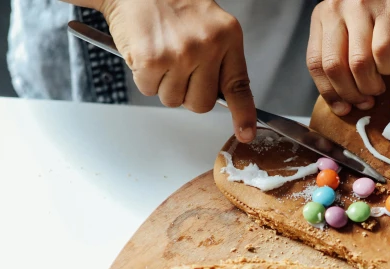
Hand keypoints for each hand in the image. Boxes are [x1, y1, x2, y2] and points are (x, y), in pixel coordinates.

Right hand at [97, 0, 255, 141]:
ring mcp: (180, 54)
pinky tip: (146, 52)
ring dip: (163, 84)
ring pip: (173, 100)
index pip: (239, 86)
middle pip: (200, 104)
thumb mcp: (211, 26)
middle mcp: (208, 46)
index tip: (245, 134)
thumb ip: (221, 59)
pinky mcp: (152, 60)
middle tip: (178, 68)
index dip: (243, 115)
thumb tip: (224, 100)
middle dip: (187, 94)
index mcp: (228, 36)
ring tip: (161, 53)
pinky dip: (143, 77)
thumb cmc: (172, 4)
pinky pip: (149, 90)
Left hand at [306, 0, 389, 115]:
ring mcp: (362, 8)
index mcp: (323, 16)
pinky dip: (387, 68)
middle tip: (365, 100)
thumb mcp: (353, 25)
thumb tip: (343, 96)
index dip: (329, 92)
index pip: (315, 62)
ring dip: (369, 85)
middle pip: (334, 67)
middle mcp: (337, 9)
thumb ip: (343, 52)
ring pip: (358, 64)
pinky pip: (383, 53)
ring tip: (378, 86)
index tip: (342, 108)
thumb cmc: (386, 9)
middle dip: (350, 93)